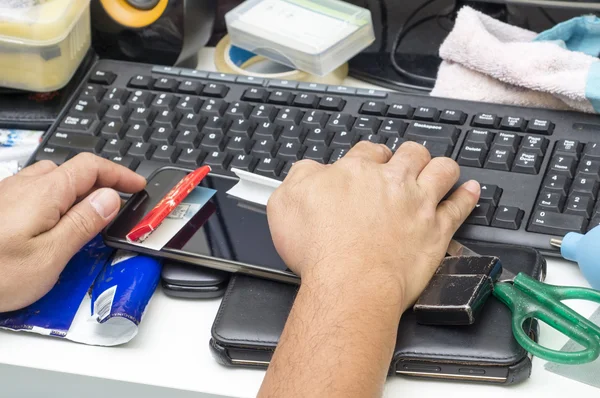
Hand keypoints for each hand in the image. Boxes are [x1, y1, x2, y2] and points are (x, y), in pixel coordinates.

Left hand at [0, 154, 145, 311]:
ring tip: (85, 217)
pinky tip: (50, 224)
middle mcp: (25, 185)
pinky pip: (32, 191)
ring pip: (50, 179)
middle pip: (71, 170)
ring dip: (75, 190)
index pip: (92, 167)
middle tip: (114, 206)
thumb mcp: (50, 256)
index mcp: (45, 192)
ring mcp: (7, 193)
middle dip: (98, 182)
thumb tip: (109, 198)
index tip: (137, 187)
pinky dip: (54, 199)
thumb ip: (83, 223)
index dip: (119, 174)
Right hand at [267, 141, 479, 309]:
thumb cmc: (319, 248)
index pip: (368, 150)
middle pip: (410, 153)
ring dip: (442, 167)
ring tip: (441, 169)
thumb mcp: (285, 202)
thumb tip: (310, 170)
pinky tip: (470, 190)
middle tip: (406, 164)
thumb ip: (299, 177)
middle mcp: (391, 182)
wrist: (349, 283)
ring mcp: (418, 205)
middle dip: (409, 155)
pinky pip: (460, 207)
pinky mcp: (436, 231)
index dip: (370, 155)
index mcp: (356, 172)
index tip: (370, 163)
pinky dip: (467, 196)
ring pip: (442, 170)